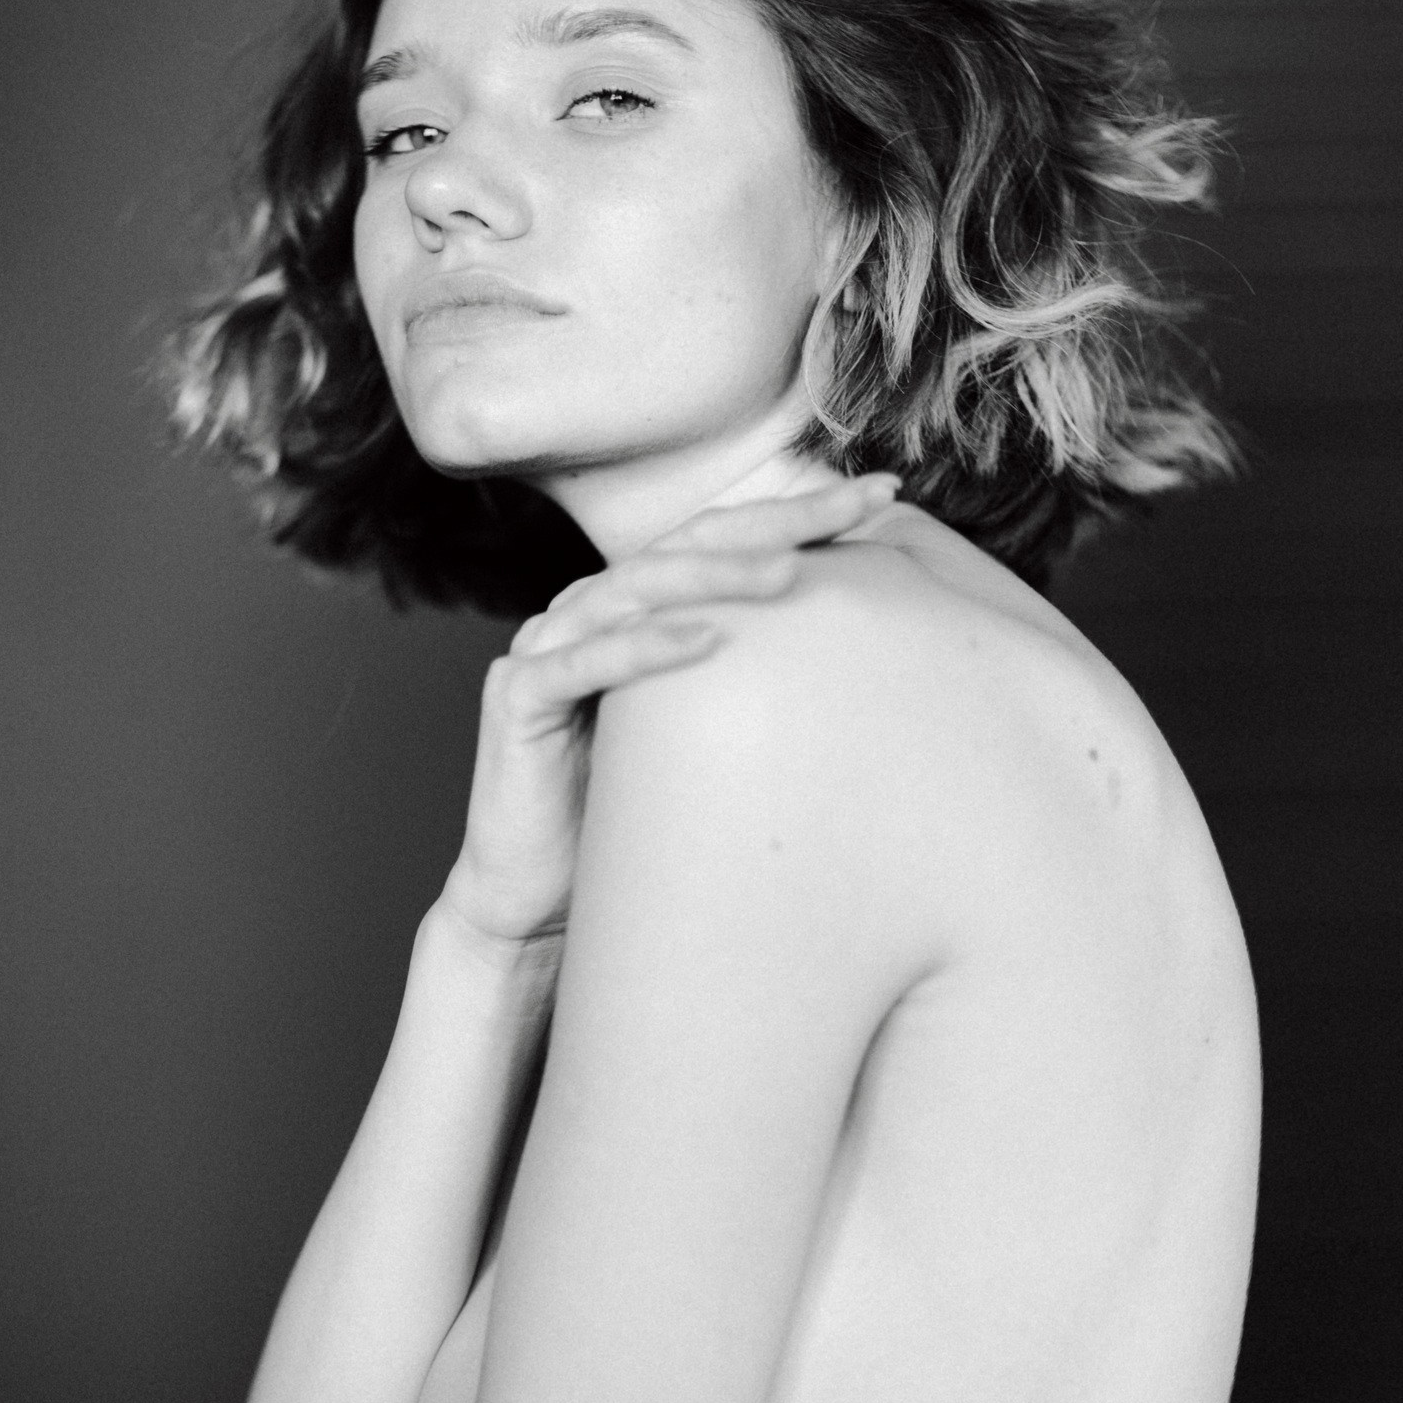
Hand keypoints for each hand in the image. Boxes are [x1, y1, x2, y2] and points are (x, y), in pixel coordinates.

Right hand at [440, 475, 901, 949]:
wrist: (535, 904)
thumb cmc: (631, 823)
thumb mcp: (707, 736)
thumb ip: (754, 682)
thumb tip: (870, 662)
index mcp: (633, 608)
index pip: (724, 540)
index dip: (800, 513)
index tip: (884, 497)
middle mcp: (587, 612)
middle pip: (687, 544)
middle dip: (776, 522)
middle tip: (858, 505)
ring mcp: (546, 648)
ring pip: (636, 589)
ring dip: (715, 576)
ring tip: (790, 571)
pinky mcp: (518, 700)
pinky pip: (585, 661)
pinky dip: (646, 646)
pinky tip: (706, 638)